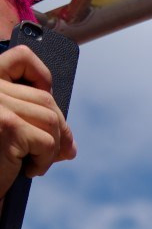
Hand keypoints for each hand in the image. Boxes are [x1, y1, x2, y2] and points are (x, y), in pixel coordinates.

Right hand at [0, 45, 75, 195]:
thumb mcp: (4, 130)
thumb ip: (27, 119)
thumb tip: (68, 141)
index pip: (19, 57)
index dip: (41, 75)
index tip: (49, 92)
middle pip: (44, 99)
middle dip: (59, 128)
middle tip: (63, 152)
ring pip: (51, 120)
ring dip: (52, 147)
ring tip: (37, 163)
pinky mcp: (6, 126)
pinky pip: (47, 141)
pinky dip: (45, 161)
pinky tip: (29, 171)